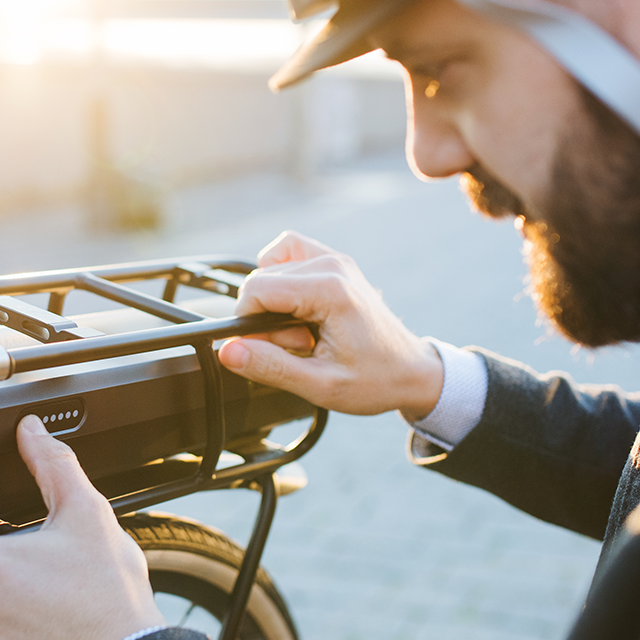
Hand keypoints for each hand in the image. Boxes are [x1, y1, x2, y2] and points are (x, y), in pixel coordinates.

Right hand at [218, 231, 442, 418]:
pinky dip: (280, 278)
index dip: (248, 324)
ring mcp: (335, 259)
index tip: (271, 350)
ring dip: (275, 301)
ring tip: (303, 331)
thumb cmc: (375, 380)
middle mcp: (332, 265)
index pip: (256, 289)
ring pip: (270, 267)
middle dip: (266, 318)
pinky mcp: (333, 262)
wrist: (412, 371)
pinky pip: (287, 254)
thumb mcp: (319, 385)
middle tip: (301, 347)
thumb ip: (270, 367)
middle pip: (261, 279)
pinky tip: (295, 307)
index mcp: (330, 290)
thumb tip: (228, 351)